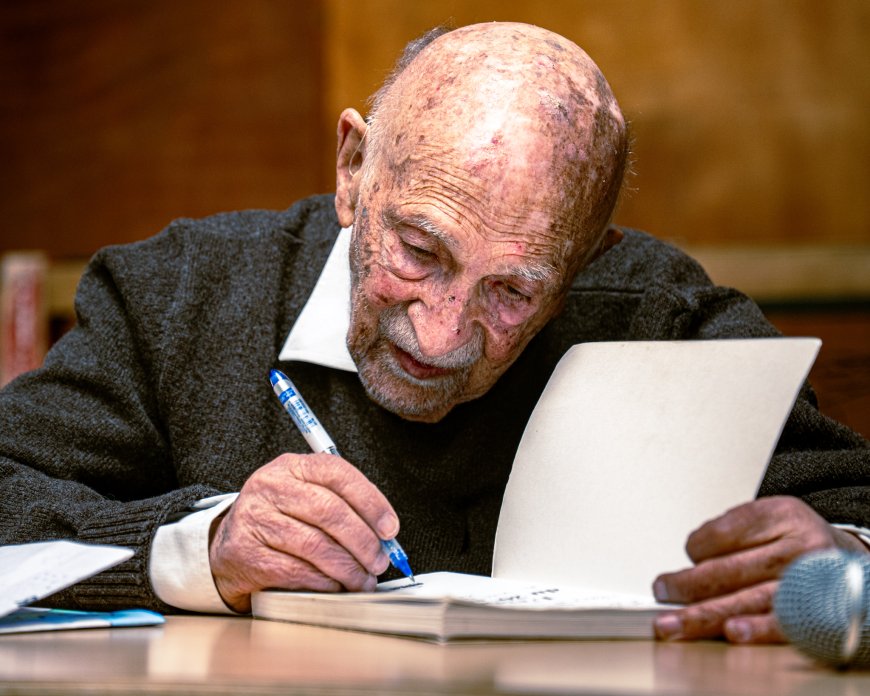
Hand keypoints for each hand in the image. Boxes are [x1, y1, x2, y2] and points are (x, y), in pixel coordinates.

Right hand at [208, 453, 396, 611]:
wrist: (229, 546)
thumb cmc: (280, 521)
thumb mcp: (306, 497)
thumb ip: (344, 506)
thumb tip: (385, 535)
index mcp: (292, 466)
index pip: (338, 473)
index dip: (371, 502)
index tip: (390, 528)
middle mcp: (270, 486)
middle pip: (330, 511)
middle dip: (363, 542)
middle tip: (380, 562)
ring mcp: (255, 518)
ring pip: (316, 545)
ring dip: (348, 568)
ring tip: (363, 580)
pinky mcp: (246, 552)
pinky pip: (296, 571)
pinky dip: (324, 582)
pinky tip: (335, 586)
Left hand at [652, 496, 867, 643]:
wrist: (845, 556)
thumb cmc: (794, 538)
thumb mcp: (767, 516)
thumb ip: (729, 532)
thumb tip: (690, 561)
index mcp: (780, 514)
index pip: (725, 533)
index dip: (697, 547)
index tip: (687, 556)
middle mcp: (796, 547)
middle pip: (731, 569)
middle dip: (688, 585)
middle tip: (661, 591)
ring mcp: (808, 582)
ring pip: (748, 599)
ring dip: (706, 613)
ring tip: (677, 622)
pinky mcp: (816, 611)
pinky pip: (781, 624)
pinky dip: (755, 629)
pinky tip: (731, 632)